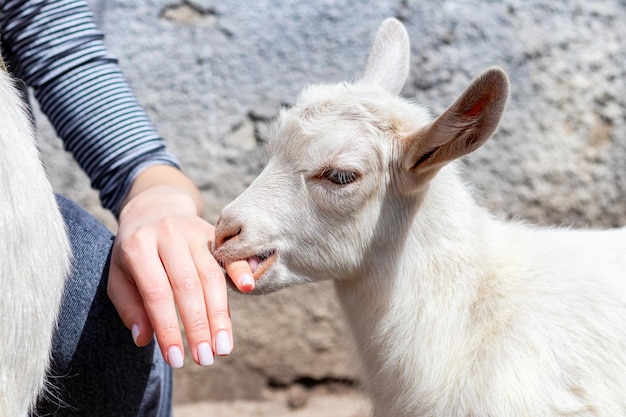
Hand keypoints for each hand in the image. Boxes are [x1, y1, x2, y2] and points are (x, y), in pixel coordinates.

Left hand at [107, 165, 253, 367]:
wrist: (154, 206)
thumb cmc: (134, 250)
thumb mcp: (119, 275)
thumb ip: (129, 306)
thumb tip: (144, 339)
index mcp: (138, 246)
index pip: (156, 294)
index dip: (168, 328)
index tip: (176, 359)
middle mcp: (168, 235)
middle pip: (188, 286)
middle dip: (198, 326)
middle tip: (205, 359)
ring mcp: (194, 231)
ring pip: (211, 276)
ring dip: (220, 314)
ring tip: (224, 347)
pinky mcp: (213, 232)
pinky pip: (230, 254)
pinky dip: (240, 271)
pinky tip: (248, 289)